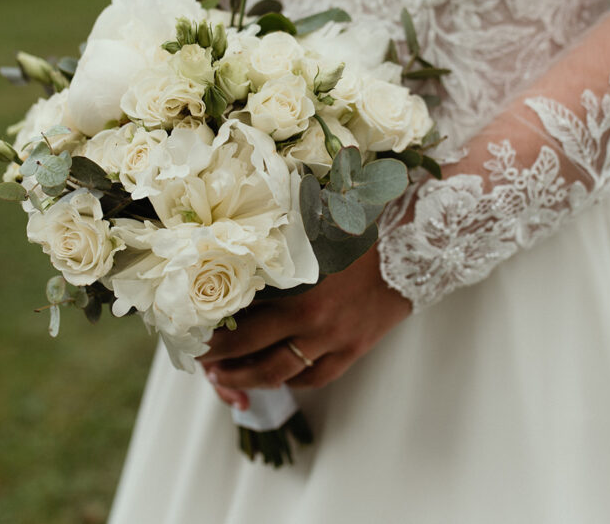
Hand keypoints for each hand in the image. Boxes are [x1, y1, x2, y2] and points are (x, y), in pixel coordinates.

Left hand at [198, 245, 411, 407]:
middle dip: (220, 361)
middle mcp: (313, 320)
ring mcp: (334, 339)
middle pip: (252, 352)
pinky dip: (291, 380)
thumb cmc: (359, 229)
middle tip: (201, 362)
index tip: (194, 334)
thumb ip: (275, 246)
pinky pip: (315, 377)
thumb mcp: (311, 230)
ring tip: (226, 378)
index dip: (214, 332)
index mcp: (298, 288)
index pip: (242, 319)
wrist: (414, 247)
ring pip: (280, 374)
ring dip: (248, 379)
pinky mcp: (354, 349)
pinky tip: (276, 377)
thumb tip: (231, 252)